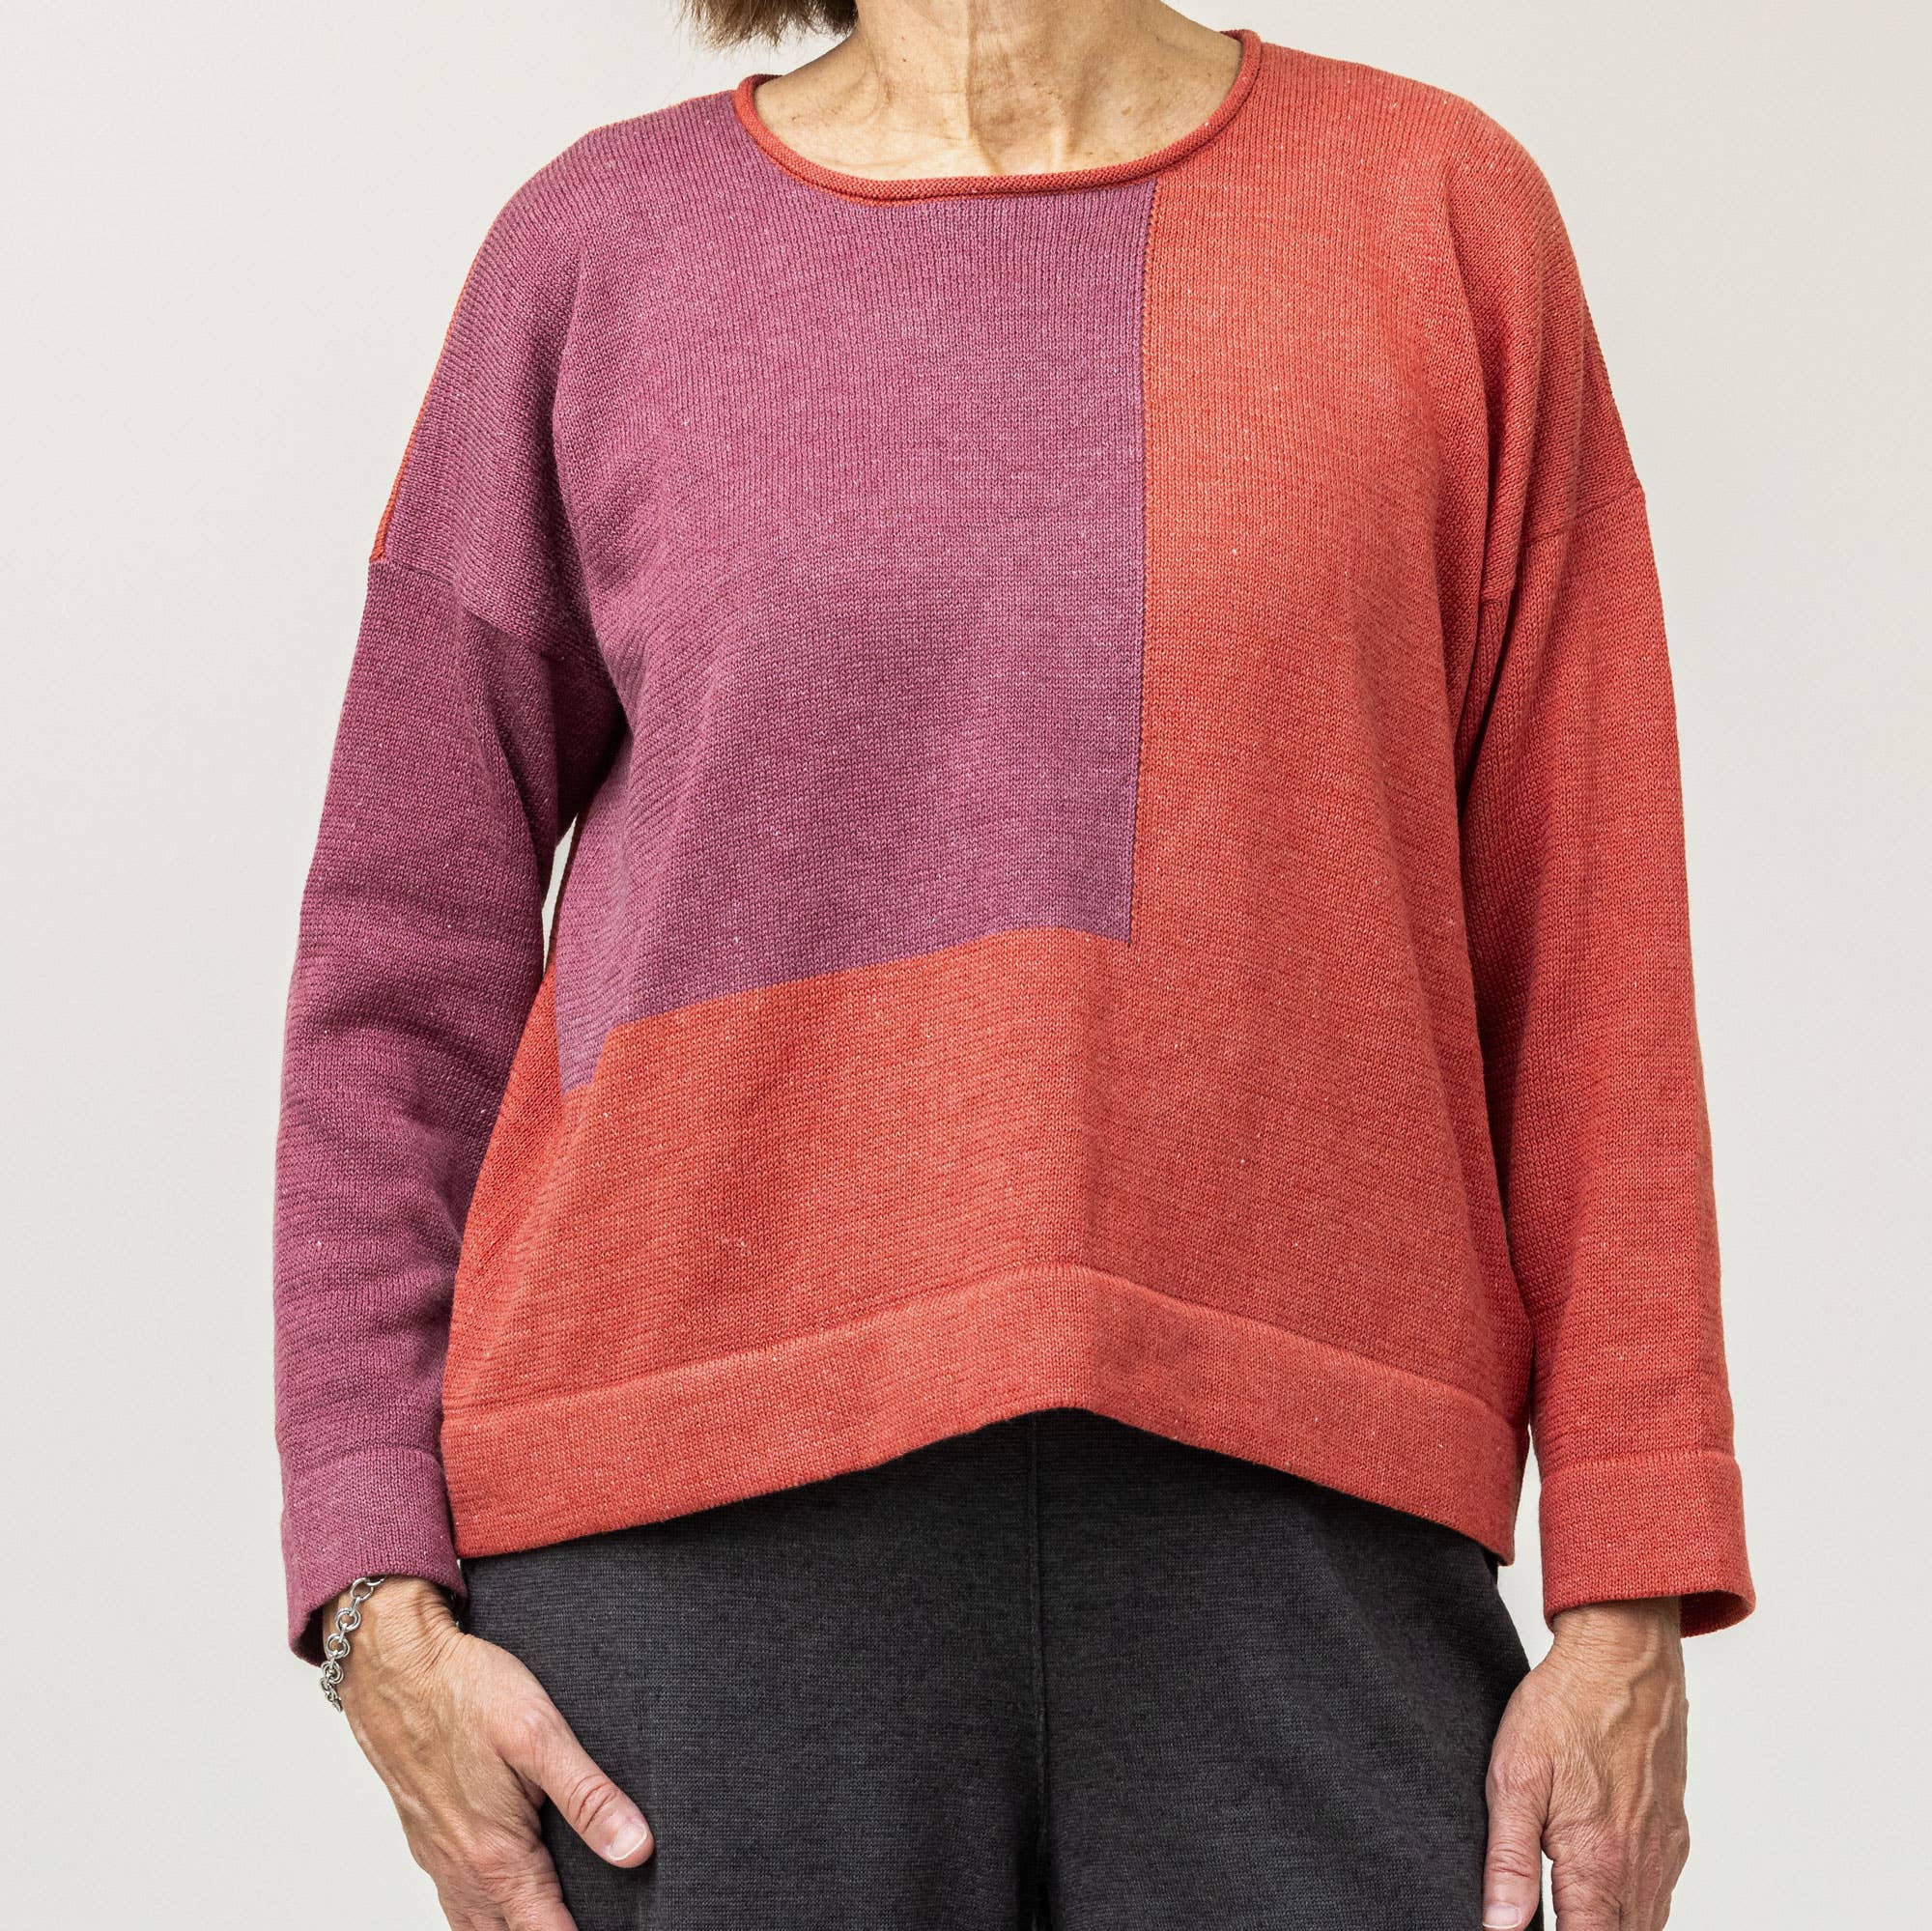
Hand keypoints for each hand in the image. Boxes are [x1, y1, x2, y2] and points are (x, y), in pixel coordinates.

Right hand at [331, 1577, 652, 1928]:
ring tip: (553, 1917)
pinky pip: (457, 1904)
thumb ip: (588, 1797)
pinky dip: (485, 1918)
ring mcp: (439, 1859)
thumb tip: (635, 1850)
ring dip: (516, 1930)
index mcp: (496, 1856)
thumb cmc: (466, 1691)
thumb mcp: (539, 1734)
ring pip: (478, 1929)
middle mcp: (463, 1871)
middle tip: (593, 1920)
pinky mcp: (428, 1839)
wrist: (394, 1666)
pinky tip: (506, 1901)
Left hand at [1482, 1597, 1689, 1930]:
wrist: (1623, 1658)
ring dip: (1606, 1928)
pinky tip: (1599, 1896)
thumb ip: (1508, 1861)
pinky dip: (1631, 1911)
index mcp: (1599, 1863)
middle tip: (1542, 1916)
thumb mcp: (1514, 1778)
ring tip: (1565, 1910)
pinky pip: (1658, 1898)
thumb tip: (1499, 1926)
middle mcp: (1642, 1869)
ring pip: (1643, 1926)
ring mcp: (1664, 1853)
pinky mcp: (1673, 1835)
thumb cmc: (1564, 1708)